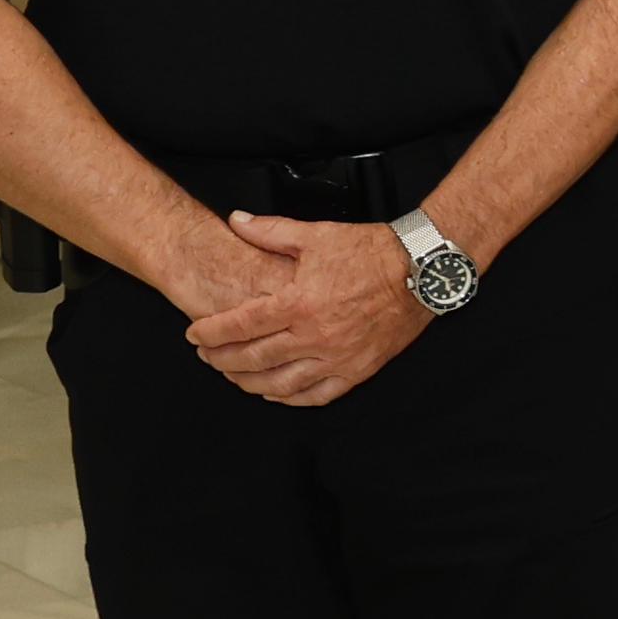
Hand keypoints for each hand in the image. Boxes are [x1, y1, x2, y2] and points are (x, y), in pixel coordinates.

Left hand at [187, 216, 427, 404]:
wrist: (422, 270)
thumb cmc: (372, 252)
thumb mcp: (317, 235)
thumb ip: (270, 231)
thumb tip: (236, 221)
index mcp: (299, 304)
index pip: (239, 326)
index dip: (210, 333)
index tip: (195, 335)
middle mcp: (315, 336)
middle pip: (253, 359)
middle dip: (221, 360)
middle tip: (207, 356)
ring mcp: (337, 357)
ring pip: (280, 382)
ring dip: (249, 382)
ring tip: (234, 376)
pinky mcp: (358, 369)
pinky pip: (316, 394)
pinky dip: (290, 397)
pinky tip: (275, 392)